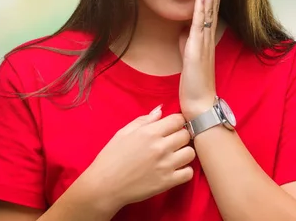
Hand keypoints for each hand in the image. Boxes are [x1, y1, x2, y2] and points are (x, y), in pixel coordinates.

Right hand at [76, 106, 194, 214]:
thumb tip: (160, 110)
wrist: (104, 186)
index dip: (177, 122)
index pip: (178, 119)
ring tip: (175, 155)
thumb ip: (144, 120)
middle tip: (173, 141)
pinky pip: (188, 173)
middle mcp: (160, 147)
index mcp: (149, 132)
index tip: (173, 127)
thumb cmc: (111, 157)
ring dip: (184, 153)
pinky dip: (185, 171)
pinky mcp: (167, 182)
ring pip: (190, 153)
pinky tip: (175, 169)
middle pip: (186, 135)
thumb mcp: (123, 133)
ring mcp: (165, 165)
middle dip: (181, 135)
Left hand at [179, 0, 231, 119]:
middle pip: (215, 1)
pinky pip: (199, 24)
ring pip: (209, 8)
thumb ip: (188, 36)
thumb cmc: (194, 78)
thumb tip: (185, 26)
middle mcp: (208, 33)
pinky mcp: (197, 49)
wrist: (199, 100)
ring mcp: (204, 40)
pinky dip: (200, 8)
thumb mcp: (188, 52)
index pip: (213, 3)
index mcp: (206, 33)